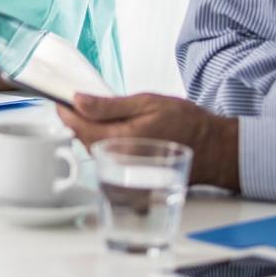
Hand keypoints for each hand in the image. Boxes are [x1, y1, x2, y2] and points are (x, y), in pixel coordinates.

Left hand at [55, 92, 239, 189]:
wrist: (214, 149)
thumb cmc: (187, 124)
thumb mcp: (147, 103)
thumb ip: (109, 105)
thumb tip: (78, 101)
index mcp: (120, 139)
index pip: (78, 126)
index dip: (65, 112)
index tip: (60, 101)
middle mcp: (119, 160)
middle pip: (84, 139)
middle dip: (77, 122)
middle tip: (78, 104)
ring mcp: (125, 171)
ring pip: (95, 149)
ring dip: (90, 133)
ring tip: (97, 116)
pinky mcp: (132, 176)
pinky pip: (109, 159)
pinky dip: (105, 145)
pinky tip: (113, 134)